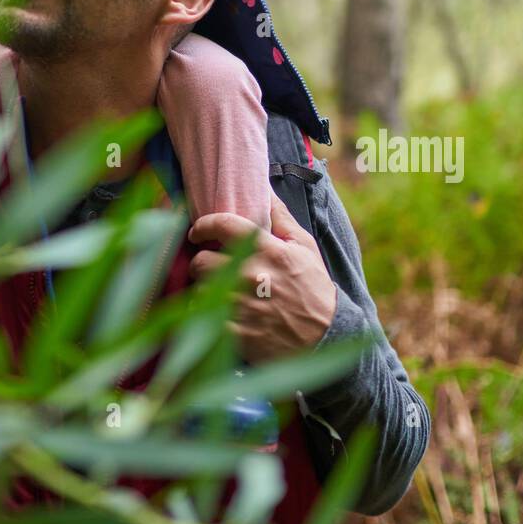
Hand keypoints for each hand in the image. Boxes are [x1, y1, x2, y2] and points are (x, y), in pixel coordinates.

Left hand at [188, 193, 336, 361]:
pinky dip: (205, 317)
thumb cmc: (313, 286)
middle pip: (201, 261)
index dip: (203, 225)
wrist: (325, 335)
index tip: (197, 231)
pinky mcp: (238, 333)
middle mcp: (252, 276)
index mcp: (268, 250)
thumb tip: (264, 188)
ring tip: (214, 291)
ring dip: (203, 290)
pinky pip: (204, 320)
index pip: (223, 225)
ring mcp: (243, 306)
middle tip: (208, 266)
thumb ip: (280, 216)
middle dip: (201, 262)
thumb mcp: (303, 246)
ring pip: (199, 291)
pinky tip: (216, 313)